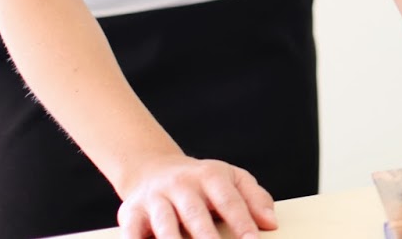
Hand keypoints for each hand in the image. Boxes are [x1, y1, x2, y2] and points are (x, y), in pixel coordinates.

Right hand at [115, 154, 275, 238]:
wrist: (153, 169)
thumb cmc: (200, 182)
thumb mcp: (231, 179)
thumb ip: (254, 199)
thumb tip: (271, 223)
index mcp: (210, 176)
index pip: (229, 200)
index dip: (242, 221)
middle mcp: (181, 185)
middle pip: (195, 214)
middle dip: (207, 238)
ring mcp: (155, 199)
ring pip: (164, 224)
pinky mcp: (131, 213)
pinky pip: (132, 233)